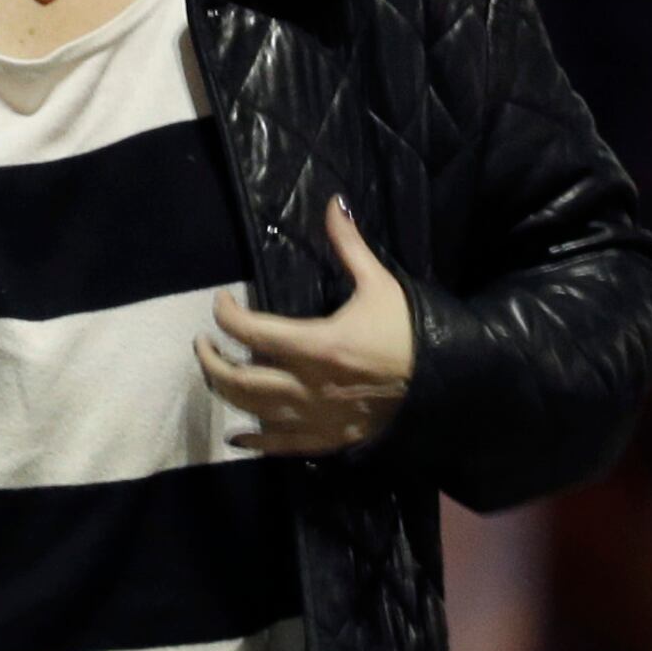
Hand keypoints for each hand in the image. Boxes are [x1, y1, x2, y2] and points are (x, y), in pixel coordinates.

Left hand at [200, 199, 411, 456]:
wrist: (447, 381)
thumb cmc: (409, 330)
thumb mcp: (380, 284)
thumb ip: (349, 246)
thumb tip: (333, 203)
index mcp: (318, 345)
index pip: (251, 332)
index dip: (226, 316)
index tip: (220, 303)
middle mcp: (309, 386)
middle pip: (240, 379)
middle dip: (212, 360)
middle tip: (204, 343)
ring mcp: (317, 418)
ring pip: (253, 412)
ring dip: (226, 393)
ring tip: (216, 374)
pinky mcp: (328, 440)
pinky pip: (281, 447)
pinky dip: (255, 443)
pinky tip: (237, 437)